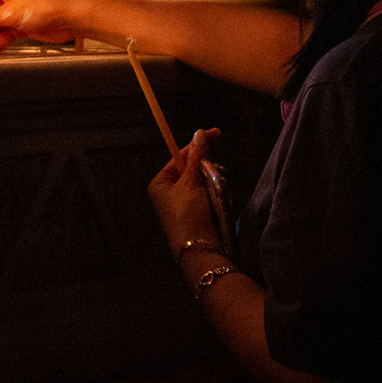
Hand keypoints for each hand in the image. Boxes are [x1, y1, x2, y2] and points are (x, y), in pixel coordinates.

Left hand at [146, 128, 221, 257]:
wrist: (199, 249)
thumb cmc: (188, 214)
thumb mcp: (192, 182)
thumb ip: (198, 157)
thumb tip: (200, 133)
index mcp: (160, 182)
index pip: (180, 155)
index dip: (197, 145)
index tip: (214, 133)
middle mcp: (168, 191)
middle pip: (192, 168)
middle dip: (208, 167)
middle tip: (218, 170)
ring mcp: (182, 202)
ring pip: (203, 180)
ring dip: (214, 181)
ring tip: (218, 188)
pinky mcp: (196, 212)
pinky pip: (208, 194)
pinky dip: (216, 193)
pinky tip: (221, 198)